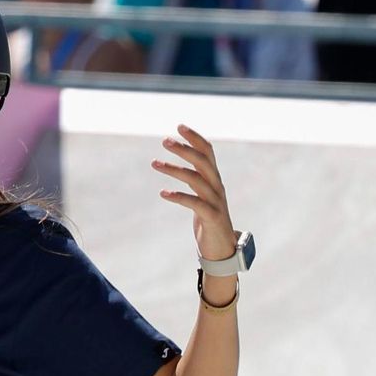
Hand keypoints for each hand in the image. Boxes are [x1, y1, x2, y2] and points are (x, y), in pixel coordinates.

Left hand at [152, 124, 236, 260]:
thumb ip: (196, 182)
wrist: (221, 249)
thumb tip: (184, 168)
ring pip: (197, 180)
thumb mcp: (202, 197)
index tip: (179, 126)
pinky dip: (179, 196)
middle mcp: (217, 187)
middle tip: (164, 140)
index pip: (208, 152)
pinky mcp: (212, 217)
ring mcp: (216, 202)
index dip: (195, 138)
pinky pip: (195, 203)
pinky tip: (163, 193)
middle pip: (203, 161)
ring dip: (174, 170)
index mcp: (214, 180)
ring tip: (154, 163)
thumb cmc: (209, 222)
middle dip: (184, 149)